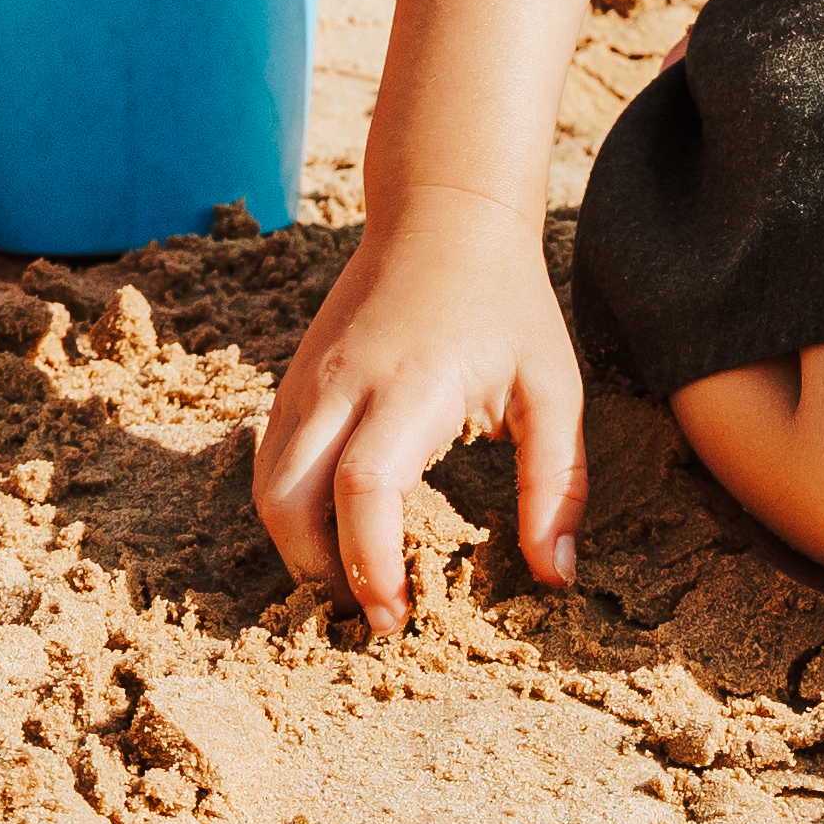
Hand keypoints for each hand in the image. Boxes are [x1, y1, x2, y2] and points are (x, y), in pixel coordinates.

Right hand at [249, 185, 582, 635]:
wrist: (443, 209)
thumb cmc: (507, 303)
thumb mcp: (553, 389)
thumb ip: (556, 485)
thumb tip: (556, 575)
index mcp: (413, 384)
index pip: (365, 489)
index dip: (371, 563)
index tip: (399, 614)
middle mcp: (343, 382)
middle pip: (288, 499)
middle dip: (319, 573)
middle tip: (374, 613)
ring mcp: (307, 379)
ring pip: (266, 486)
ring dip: (298, 548)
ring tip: (355, 580)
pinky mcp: (293, 380)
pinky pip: (269, 460)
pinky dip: (291, 510)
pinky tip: (337, 531)